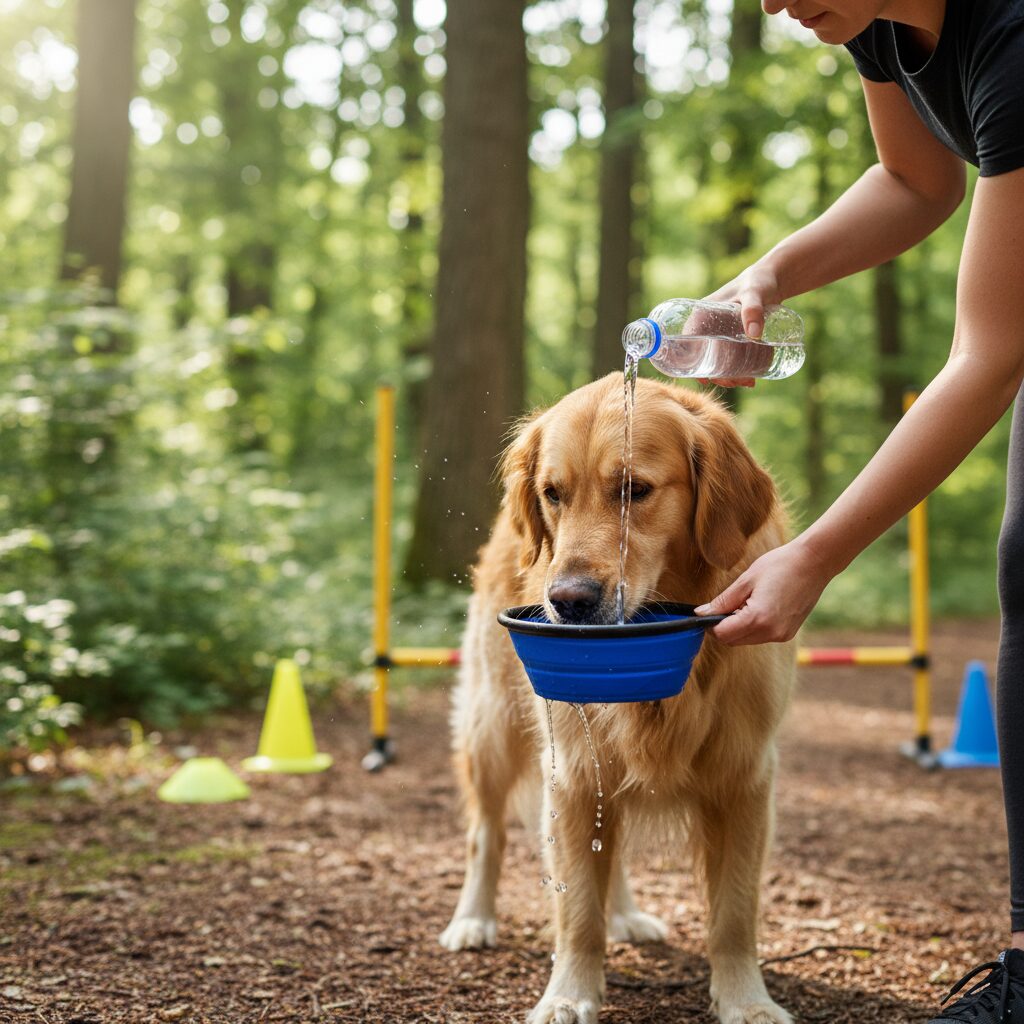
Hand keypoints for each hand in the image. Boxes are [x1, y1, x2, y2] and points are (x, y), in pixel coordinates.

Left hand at [693, 538, 830, 645]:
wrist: (814, 562)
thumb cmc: (780, 565)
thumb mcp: (746, 580)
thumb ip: (722, 601)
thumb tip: (702, 613)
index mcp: (758, 619)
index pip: (722, 634)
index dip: (710, 624)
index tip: (707, 611)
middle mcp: (771, 633)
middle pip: (733, 640)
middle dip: (724, 626)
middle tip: (727, 603)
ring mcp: (782, 635)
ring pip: (746, 640)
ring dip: (738, 627)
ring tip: (747, 601)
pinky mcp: (788, 633)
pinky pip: (761, 636)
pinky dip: (754, 626)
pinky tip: (760, 605)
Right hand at [697, 263, 783, 388]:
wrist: (773, 279)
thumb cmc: (759, 282)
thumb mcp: (755, 294)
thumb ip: (753, 309)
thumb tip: (754, 334)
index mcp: (700, 316)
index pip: (687, 346)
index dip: (692, 366)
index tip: (707, 380)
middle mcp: (705, 326)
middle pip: (704, 358)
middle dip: (718, 375)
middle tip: (739, 382)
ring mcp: (719, 333)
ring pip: (717, 360)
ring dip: (728, 376)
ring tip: (748, 382)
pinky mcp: (732, 337)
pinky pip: (729, 357)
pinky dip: (737, 369)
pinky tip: (749, 378)